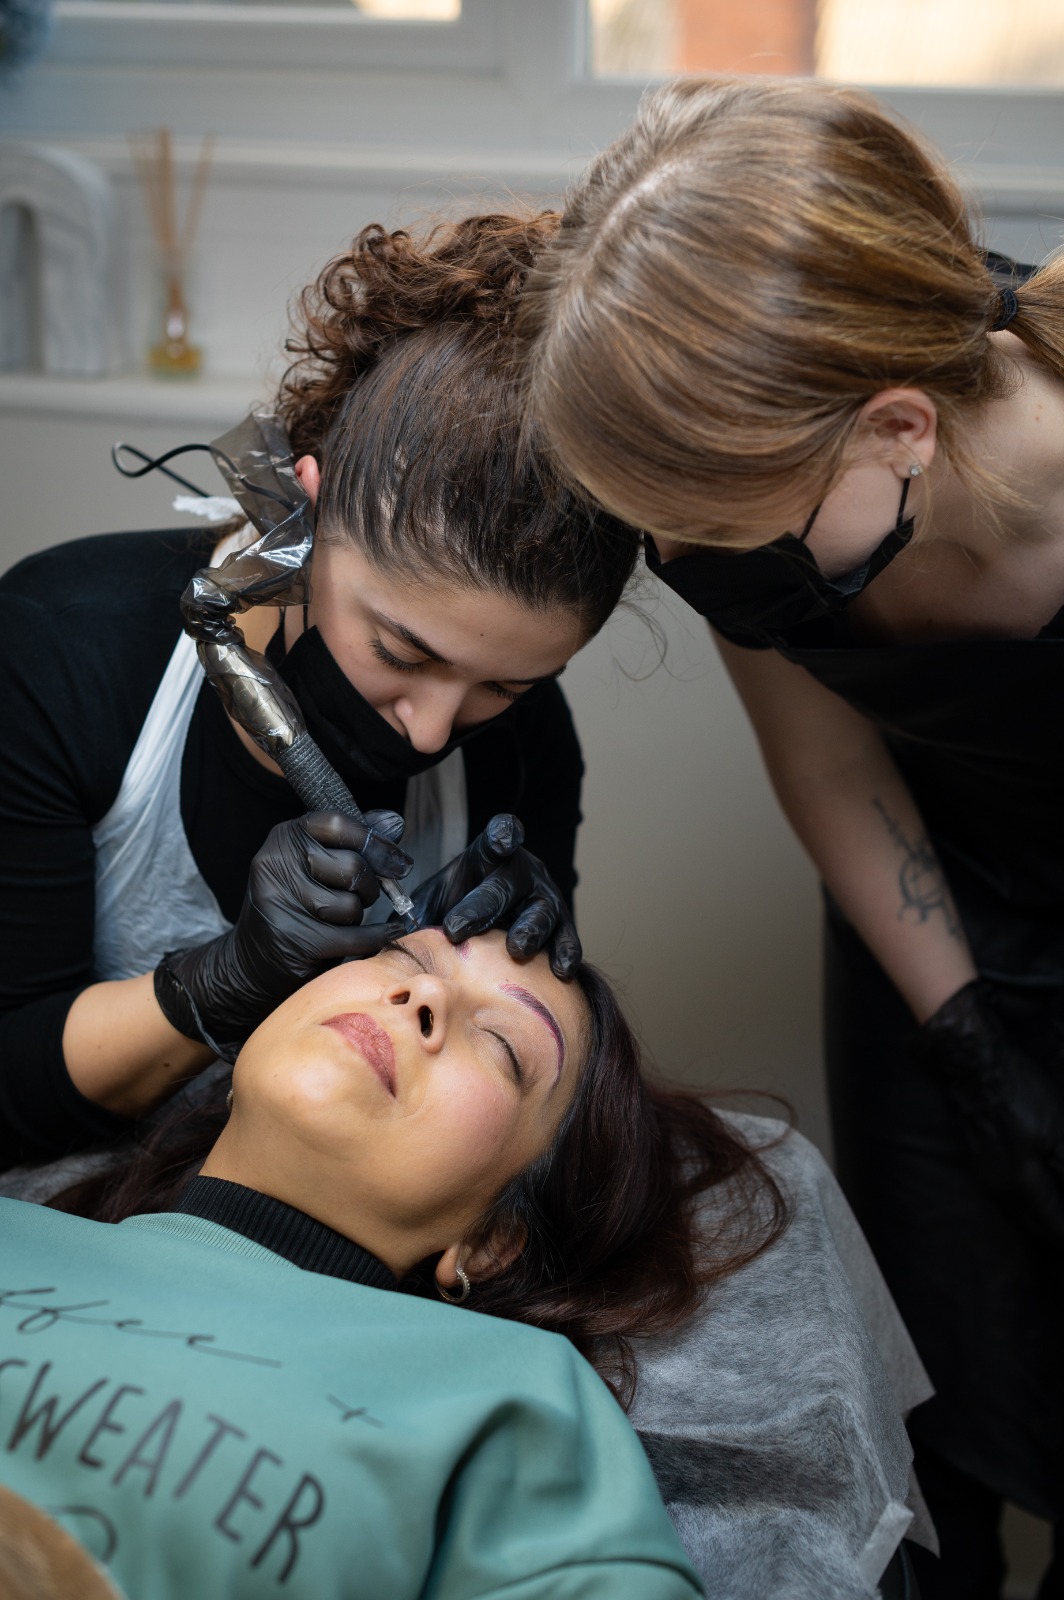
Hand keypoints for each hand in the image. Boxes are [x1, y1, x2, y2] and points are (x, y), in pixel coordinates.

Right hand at [155, 810, 410, 1058]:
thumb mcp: (316, 863)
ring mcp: (282, 904)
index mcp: (284, 838)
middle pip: (352, 867)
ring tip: (341, 920)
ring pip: (352, 905)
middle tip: (366, 896)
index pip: (338, 824)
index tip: (398, 861)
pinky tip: (382, 935)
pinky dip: (376, 938)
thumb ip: (354, 840)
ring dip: (358, 916)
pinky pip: (357, 937)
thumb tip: (394, 822)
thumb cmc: (296, 905)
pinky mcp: (296, 940)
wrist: (252, 962)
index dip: (376, 841)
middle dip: (371, 886)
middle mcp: (276, 865)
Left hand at [409, 814, 581, 979]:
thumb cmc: (451, 914)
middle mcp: (521, 872)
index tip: (500, 839)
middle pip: (506, 885)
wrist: (481, 936)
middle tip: (457, 929)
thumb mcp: (427, 907)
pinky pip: (567, 938)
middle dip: (482, 906)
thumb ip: (408, 917)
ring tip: (516, 948)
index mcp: (489, 857)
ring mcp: (544, 898)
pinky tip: (559, 969)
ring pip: (542, 910)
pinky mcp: (560, 926)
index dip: (501, 836)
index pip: (498, 838)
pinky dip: (565, 952)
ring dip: (529, 929)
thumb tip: (380, 939)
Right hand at [917, 978, 1063, 1246]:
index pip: (1056, 1226)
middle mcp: (1001, 1188)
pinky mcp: (982, 1159)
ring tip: (1060, 1228)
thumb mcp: (1058, 1131)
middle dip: (1058, 1235)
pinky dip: (1031, 1206)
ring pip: (1023, 1213)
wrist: (972, 1063)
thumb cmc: (1018, 1093)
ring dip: (1045, 1222)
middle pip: (1038, 1226)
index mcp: (1021, 1186)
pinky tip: (1039, 1200)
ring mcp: (987, 1174)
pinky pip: (1011, 1197)